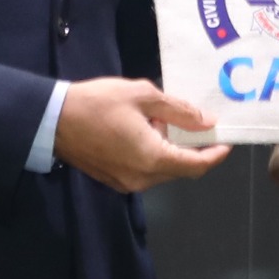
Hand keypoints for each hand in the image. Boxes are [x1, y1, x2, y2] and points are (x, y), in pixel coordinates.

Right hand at [54, 79, 229, 192]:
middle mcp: (142, 179)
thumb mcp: (142, 96)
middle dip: (191, 148)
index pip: (195, 165)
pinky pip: (144, 170)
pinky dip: (153, 154)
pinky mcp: (113, 179)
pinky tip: (145, 131)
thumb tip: (206, 122)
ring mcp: (126, 182)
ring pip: (162, 170)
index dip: (215, 154)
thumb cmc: (98, 103)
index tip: (226, 141)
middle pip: (179, 169)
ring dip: (170, 150)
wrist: (52, 119)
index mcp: (152, 159)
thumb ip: (178, 110)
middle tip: (194, 122)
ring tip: (165, 121)